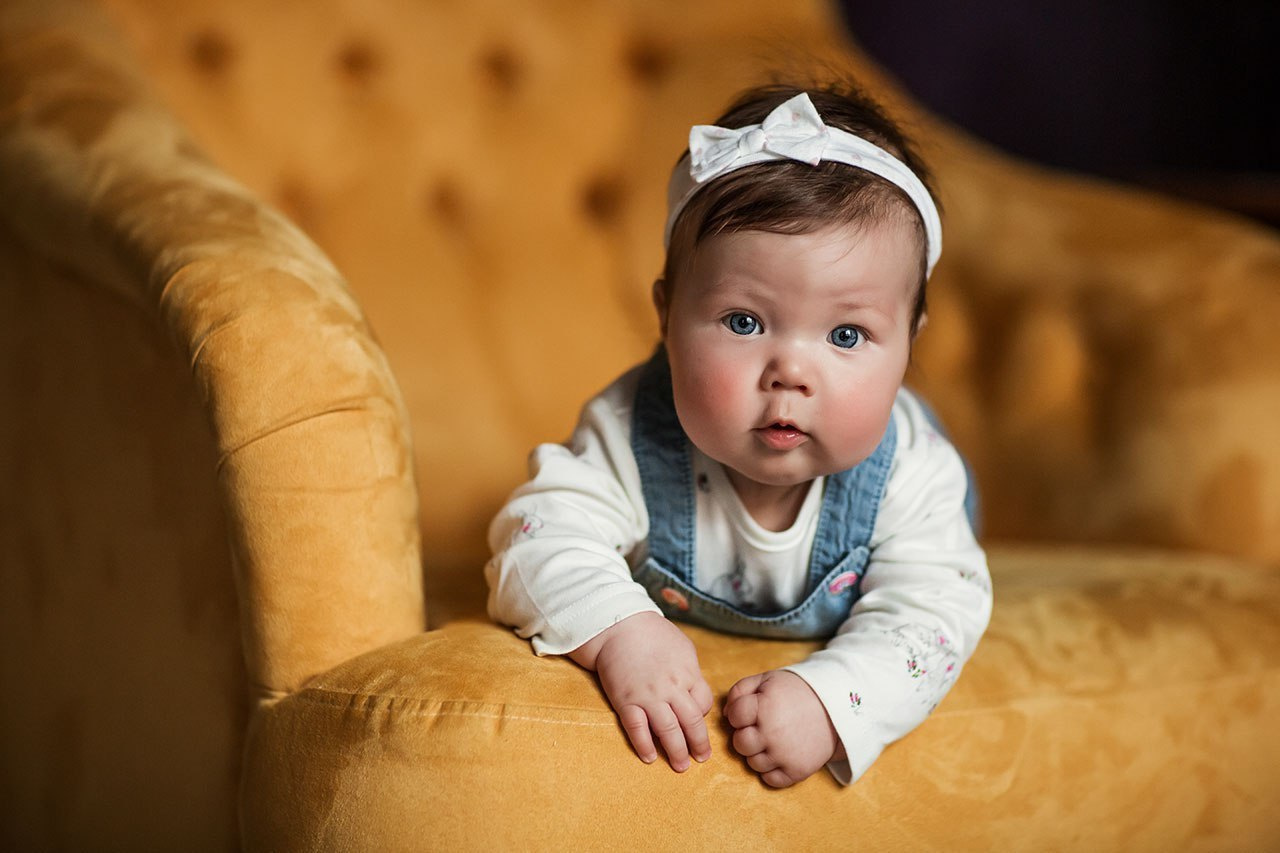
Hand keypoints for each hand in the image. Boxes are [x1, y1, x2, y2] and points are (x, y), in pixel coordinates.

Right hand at [568, 612, 713, 771]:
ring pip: (668, 731)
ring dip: (676, 752)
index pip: (704, 704)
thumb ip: (691, 670)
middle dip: (698, 745)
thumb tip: (695, 690)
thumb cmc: (653, 633)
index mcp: (688, 673)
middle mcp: (671, 688)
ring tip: (681, 766)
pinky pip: (638, 729)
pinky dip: (644, 746)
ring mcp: (648, 696)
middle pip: (691, 723)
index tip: (698, 725)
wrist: (618, 626)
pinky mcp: (626, 701)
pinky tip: (649, 758)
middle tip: (701, 759)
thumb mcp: (683, 647)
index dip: (703, 718)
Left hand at [724, 670, 840, 787]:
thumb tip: (725, 714)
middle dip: (746, 734)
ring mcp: (784, 755)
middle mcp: (772, 733)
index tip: (752, 711)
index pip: (734, 716)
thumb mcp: (768, 679)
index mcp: (764, 707)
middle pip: (740, 744)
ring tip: (774, 739)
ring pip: (753, 763)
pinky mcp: (797, 771)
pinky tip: (780, 755)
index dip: (740, 713)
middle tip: (761, 727)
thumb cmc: (798, 692)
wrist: (837, 708)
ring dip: (759, 753)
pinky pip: (770, 780)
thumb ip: (740, 690)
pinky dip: (771, 770)